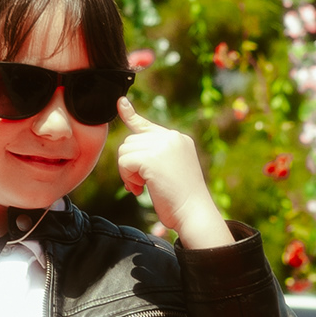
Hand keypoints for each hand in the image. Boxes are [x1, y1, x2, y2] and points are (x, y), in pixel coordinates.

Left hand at [112, 98, 234, 248]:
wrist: (194, 213)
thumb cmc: (182, 200)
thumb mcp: (171, 170)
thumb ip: (154, 156)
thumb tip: (128, 150)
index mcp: (178, 139)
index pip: (147, 126)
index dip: (131, 115)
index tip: (121, 103)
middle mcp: (172, 138)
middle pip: (131, 142)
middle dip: (130, 165)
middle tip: (141, 184)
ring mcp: (163, 146)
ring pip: (125, 151)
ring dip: (128, 173)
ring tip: (143, 187)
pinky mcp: (152, 158)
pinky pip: (124, 162)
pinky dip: (127, 178)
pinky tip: (140, 189)